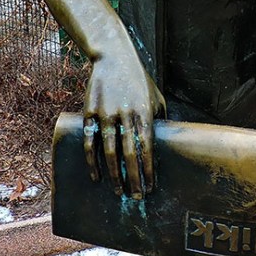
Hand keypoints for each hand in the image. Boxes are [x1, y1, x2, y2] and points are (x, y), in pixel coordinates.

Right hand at [82, 57, 164, 198]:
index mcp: (144, 112)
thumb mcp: (155, 97)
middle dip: (133, 179)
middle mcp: (125, 114)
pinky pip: (90, 142)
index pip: (147, 148)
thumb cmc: (139, 80)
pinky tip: (97, 176)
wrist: (113, 58)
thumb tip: (166, 144)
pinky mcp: (90, 112)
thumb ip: (160, 120)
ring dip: (114, 175)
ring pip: (109, 151)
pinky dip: (92, 161)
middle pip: (129, 154)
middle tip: (136, 197)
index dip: (149, 170)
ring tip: (118, 191)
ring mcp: (106, 114)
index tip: (150, 188)